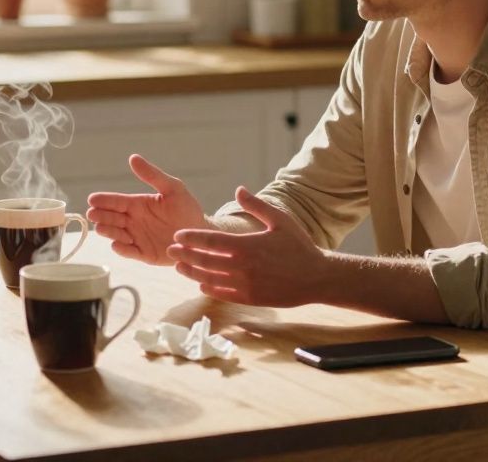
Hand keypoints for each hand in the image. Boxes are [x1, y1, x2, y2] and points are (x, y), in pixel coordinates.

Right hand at [86, 154, 209, 264]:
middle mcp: (133, 221)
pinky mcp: (144, 254)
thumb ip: (153, 175)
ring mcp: (137, 238)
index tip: (92, 199)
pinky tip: (117, 244)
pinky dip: (122, 249)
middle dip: (100, 216)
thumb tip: (133, 158)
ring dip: (108, 231)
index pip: (116, 201)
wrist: (200, 233)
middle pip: (110, 218)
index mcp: (137, 204)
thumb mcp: (172, 188)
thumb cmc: (186, 208)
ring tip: (102, 228)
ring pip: (116, 235)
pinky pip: (130, 252)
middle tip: (93, 214)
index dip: (103, 200)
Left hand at [167, 186, 327, 307]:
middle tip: (171, 249)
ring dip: (192, 272)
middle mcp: (242, 266)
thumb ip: (256, 205)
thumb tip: (238, 190)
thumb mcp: (280, 220)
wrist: (316, 277)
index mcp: (247, 245)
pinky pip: (223, 294)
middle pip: (205, 260)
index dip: (191, 238)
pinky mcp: (250, 299)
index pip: (210, 240)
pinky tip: (200, 284)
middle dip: (185, 254)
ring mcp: (245, 285)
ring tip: (179, 266)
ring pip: (210, 279)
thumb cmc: (298, 246)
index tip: (177, 235)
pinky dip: (209, 289)